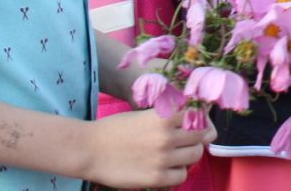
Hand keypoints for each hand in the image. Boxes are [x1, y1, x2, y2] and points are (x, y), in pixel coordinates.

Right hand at [84, 108, 211, 188]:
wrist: (88, 150)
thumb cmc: (115, 129)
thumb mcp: (144, 114)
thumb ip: (169, 116)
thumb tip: (195, 120)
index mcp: (164, 116)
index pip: (200, 113)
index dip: (202, 116)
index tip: (198, 119)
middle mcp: (166, 136)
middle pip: (202, 134)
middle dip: (199, 136)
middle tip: (188, 139)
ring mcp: (162, 158)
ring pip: (195, 155)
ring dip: (190, 154)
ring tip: (176, 154)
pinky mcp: (155, 178)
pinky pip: (182, 175)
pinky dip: (178, 172)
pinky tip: (167, 168)